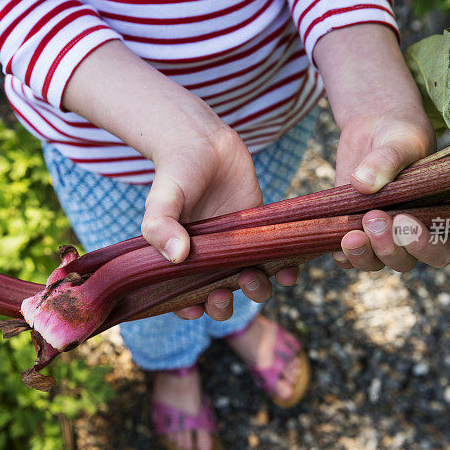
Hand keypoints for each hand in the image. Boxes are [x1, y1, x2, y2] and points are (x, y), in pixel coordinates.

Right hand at [62, 41, 296, 319]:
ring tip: (254, 277)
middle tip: (223, 294)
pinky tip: (289, 271)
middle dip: (222, 306)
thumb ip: (160, 224)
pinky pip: (276, 260)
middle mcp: (209, 259)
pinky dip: (285, 271)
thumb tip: (176, 256)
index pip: (182, 296)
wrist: (204, 142)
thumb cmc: (176, 172)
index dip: (189, 307)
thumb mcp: (162, 197)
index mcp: (181, 259)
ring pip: (250, 283)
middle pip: (218, 298)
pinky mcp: (260, 233)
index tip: (195, 307)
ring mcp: (236, 248)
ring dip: (255, 290)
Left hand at [332, 115, 449, 271]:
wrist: (374, 125)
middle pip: (403, 262)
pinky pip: (345, 254)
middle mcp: (408, 234)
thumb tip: (362, 183)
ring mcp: (378, 235)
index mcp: (436, 217)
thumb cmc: (401, 133)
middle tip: (373, 218)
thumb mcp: (401, 141)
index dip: (424, 246)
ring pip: (373, 262)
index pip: (439, 250)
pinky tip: (331, 241)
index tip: (404, 221)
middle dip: (387, 248)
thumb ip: (387, 161)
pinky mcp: (350, 227)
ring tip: (350, 236)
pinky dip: (338, 253)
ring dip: (362, 255)